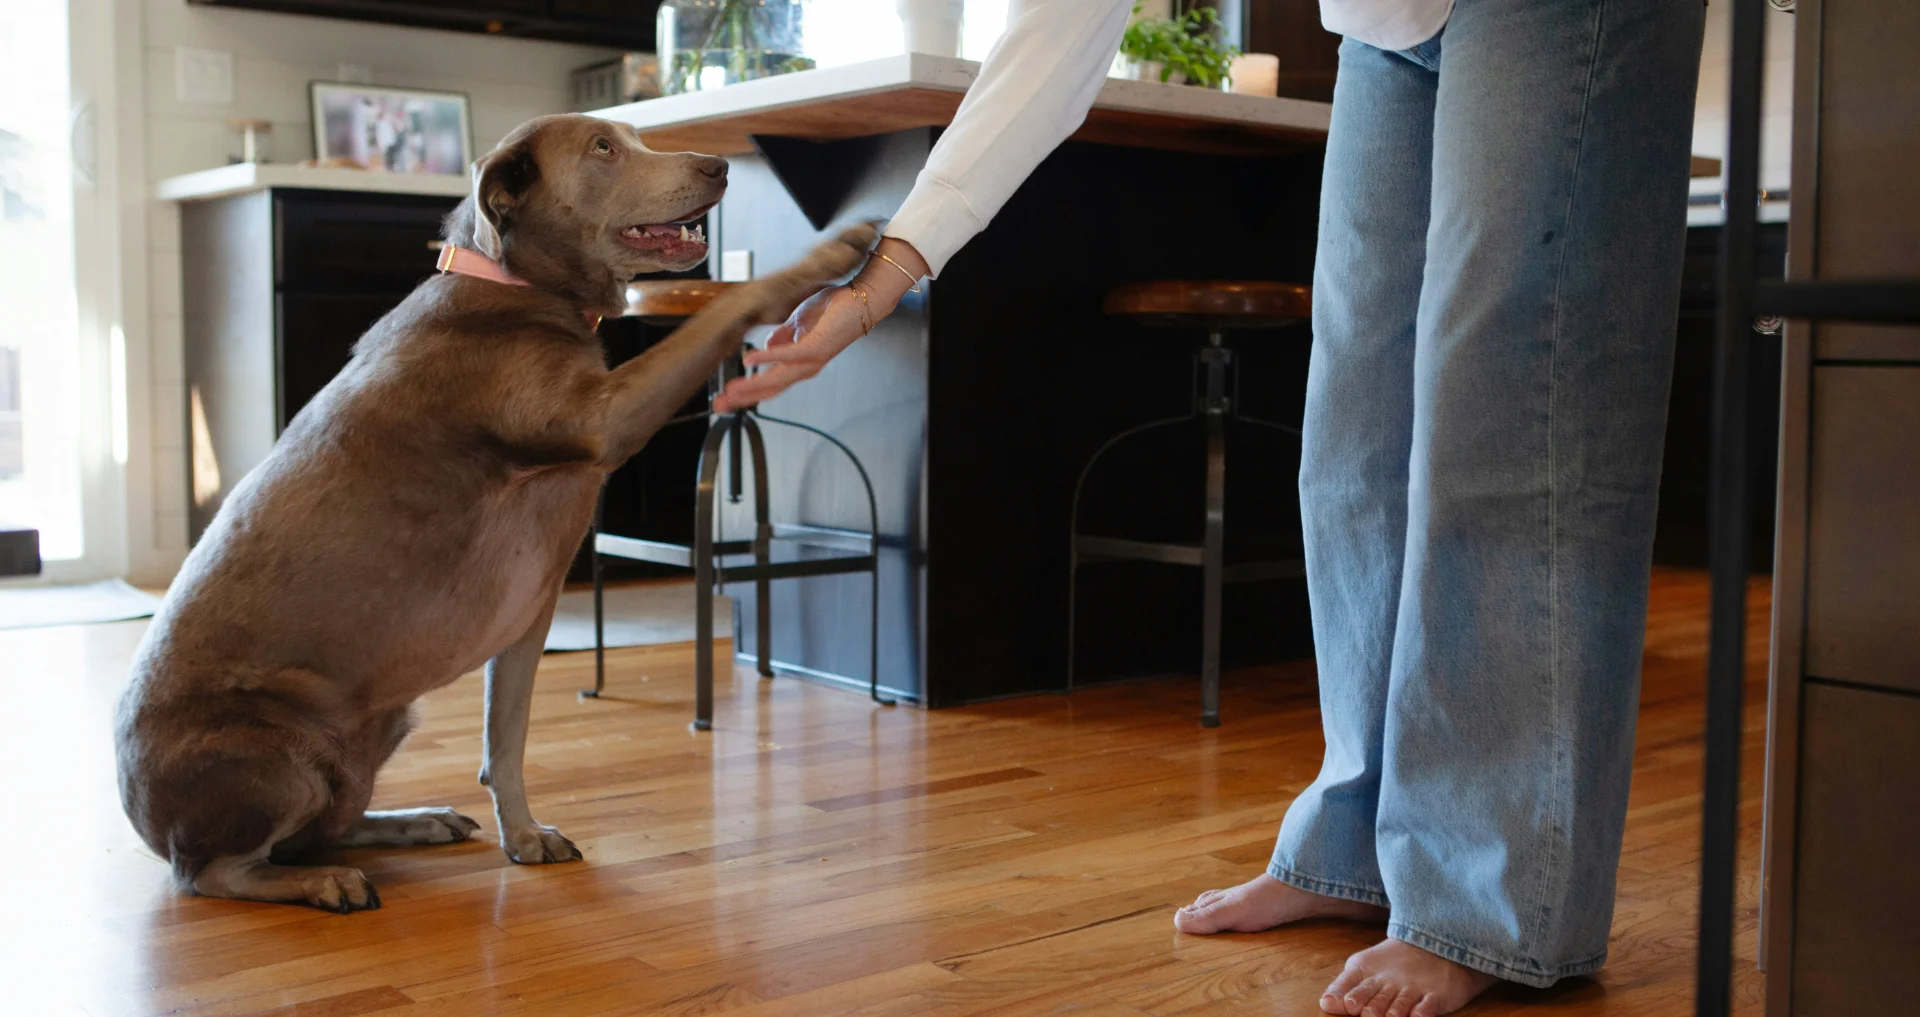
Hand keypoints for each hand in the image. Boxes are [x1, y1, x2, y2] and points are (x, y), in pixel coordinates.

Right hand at [713, 236, 927, 410]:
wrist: (861, 299)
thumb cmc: (833, 309)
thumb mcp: (798, 323)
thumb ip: (782, 337)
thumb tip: (766, 348)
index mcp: (800, 363)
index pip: (769, 383)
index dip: (746, 392)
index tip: (724, 399)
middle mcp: (805, 367)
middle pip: (769, 389)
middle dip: (742, 397)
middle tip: (719, 405)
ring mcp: (811, 360)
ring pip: (776, 379)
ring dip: (751, 385)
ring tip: (730, 390)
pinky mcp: (816, 346)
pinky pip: (789, 355)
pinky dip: (769, 358)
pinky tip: (750, 360)